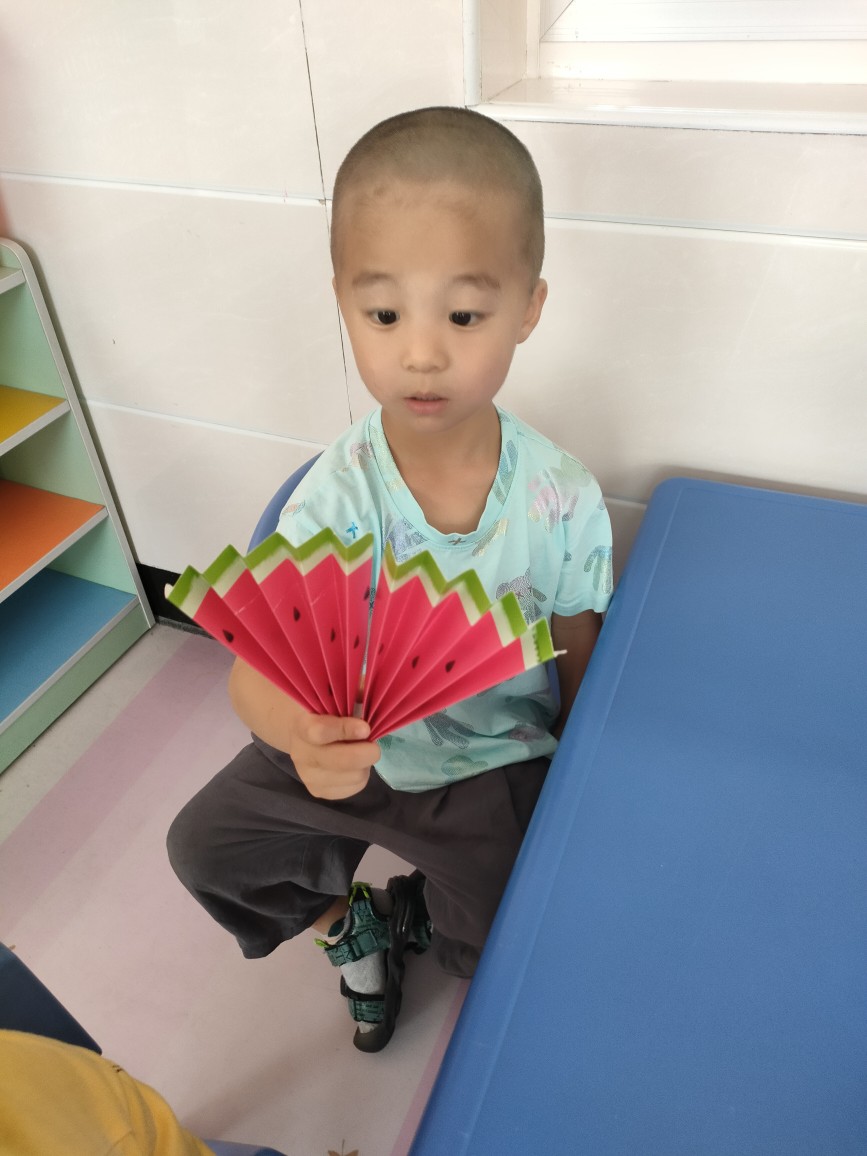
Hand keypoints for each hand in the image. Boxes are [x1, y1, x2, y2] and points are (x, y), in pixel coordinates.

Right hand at [228, 659, 378, 799]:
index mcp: (302, 725)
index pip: (319, 731)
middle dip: (365, 753)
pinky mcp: (318, 791)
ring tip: (360, 751)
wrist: (303, 735)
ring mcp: (307, 775)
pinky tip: (355, 766)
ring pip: (351, 777)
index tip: (365, 728)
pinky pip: (352, 789)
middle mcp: (301, 753)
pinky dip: (361, 777)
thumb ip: (354, 690)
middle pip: (339, 761)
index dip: (345, 730)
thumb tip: (375, 689)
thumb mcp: (337, 694)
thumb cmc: (327, 710)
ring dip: (364, 764)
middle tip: (374, 745)